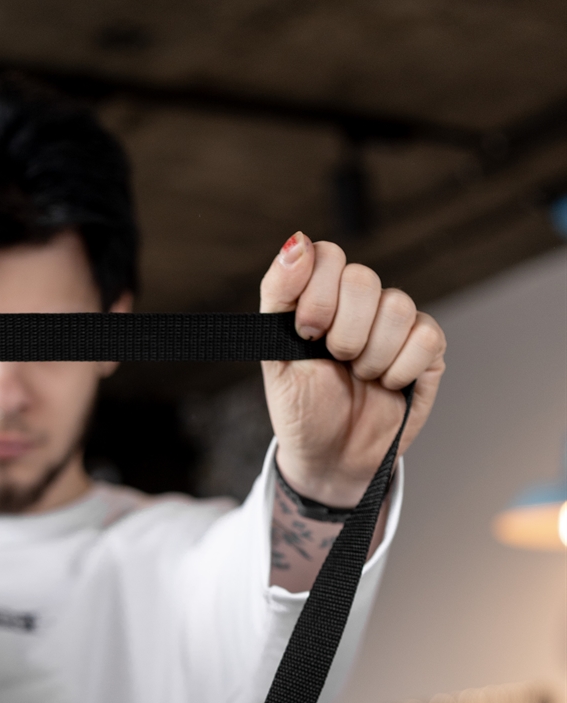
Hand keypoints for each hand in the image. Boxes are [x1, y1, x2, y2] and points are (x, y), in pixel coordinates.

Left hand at [260, 234, 444, 505]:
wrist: (330, 459)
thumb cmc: (303, 410)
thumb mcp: (275, 357)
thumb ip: (278, 295)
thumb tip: (295, 242)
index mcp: (323, 296)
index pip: (329, 255)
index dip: (318, 294)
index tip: (305, 333)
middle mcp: (362, 303)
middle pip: (364, 279)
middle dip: (342, 332)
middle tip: (335, 361)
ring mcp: (397, 325)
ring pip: (398, 307)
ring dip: (371, 356)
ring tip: (360, 377)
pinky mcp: (428, 350)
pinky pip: (425, 338)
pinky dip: (401, 370)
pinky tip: (387, 386)